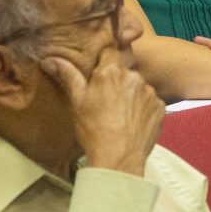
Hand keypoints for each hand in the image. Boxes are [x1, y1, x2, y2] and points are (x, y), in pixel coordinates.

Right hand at [41, 49, 163, 175]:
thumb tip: (50, 60)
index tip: (99, 76)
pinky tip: (132, 123)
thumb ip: (68, 76)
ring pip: (138, 87)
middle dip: (117, 82)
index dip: (104, 63)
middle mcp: (133, 76)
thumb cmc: (94, 131)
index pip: (109, 52)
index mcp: (111, 72)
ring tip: (119, 116)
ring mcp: (149, 92)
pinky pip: (150, 102)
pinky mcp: (160, 106)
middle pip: (124, 71)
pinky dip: (143, 109)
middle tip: (107, 102)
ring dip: (131, 96)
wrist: (118, 159)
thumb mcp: (77, 102)